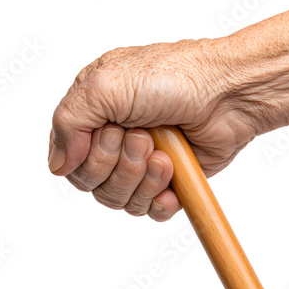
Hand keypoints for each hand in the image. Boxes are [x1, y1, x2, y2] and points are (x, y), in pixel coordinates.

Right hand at [49, 39, 258, 220]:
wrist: (230, 92)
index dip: (88, 157)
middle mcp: (114, 139)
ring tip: (163, 152)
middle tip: (144, 136)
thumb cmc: (173, 78)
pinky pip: (148, 209)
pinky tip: (173, 174)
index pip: (70, 160)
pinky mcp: (167, 179)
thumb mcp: (105, 85)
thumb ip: (68, 122)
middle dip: (120, 164)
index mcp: (94, 113)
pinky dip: (159, 198)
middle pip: (92, 184)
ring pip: (119, 200)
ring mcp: (140, 161)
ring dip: (141, 178)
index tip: (113, 133)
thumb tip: (58, 166)